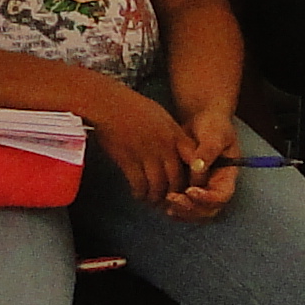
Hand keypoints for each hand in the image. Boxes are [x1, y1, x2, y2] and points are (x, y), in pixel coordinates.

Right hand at [86, 87, 201, 206]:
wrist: (110, 104)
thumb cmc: (135, 107)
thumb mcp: (163, 117)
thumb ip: (173, 135)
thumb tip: (179, 150)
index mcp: (175, 135)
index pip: (193, 161)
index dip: (194, 176)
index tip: (190, 184)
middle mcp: (164, 147)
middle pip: (176, 179)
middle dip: (174, 193)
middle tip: (169, 200)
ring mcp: (147, 155)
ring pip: (158, 185)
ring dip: (155, 197)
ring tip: (152, 200)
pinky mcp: (129, 160)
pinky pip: (139, 184)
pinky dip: (139, 193)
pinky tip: (137, 194)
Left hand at [163, 102, 239, 221]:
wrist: (201, 120)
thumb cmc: (213, 125)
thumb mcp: (215, 134)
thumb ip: (208, 151)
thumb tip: (198, 168)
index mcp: (227, 176)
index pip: (222, 196)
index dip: (207, 199)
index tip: (191, 190)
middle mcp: (216, 187)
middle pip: (208, 210)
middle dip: (192, 209)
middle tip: (173, 199)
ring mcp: (203, 190)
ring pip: (195, 212)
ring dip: (182, 211)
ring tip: (166, 201)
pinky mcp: (190, 189)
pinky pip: (185, 206)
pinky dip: (175, 208)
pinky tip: (162, 202)